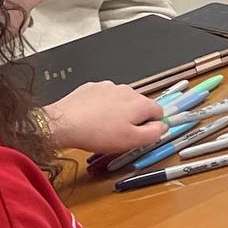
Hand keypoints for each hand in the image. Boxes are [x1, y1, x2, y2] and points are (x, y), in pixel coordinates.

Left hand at [42, 82, 167, 153]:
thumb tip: (163, 127)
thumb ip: (153, 134)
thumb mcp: (131, 141)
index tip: (142, 134)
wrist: (64, 123)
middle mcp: (128, 90)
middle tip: (120, 134)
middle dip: (133, 118)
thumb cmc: (97, 133)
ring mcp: (109, 86)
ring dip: (117, 111)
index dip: (153, 124)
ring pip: (121, 100)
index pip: (159, 111)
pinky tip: (92, 118)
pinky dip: (101, 106)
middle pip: (139, 105)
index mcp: (140, 103)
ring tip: (103, 127)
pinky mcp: (92, 87)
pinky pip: (103, 97)